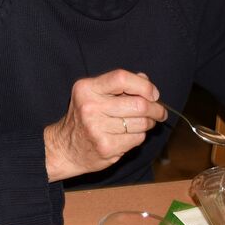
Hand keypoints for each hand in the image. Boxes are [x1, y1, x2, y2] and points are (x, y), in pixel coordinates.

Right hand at [43, 70, 164, 181]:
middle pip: (138, 104)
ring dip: (149, 123)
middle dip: (156, 109)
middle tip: (159, 112)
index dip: (144, 85)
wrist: (65, 147)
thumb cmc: (85, 117)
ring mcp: (97, 128)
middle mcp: (90, 106)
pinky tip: (129, 135)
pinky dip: (139, 136)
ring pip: (141, 123)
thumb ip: (119, 85)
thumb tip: (145, 80)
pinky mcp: (105, 146)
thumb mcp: (94, 94)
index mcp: (87, 88)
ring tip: (143, 123)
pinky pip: (137, 138)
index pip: (122, 78)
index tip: (153, 94)